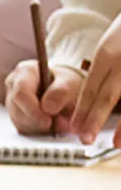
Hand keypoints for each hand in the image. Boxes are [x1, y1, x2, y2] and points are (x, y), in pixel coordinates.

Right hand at [3, 59, 82, 135]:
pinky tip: (46, 124)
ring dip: (37, 126)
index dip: (33, 109)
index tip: (49, 121)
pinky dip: (35, 129)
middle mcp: (13, 84)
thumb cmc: (68, 84)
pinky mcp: (14, 114)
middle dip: (35, 120)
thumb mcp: (70, 84)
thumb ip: (60, 92)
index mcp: (25, 71)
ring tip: (54, 122)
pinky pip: (21, 127)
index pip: (20, 92)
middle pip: (16, 108)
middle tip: (53, 124)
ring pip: (18, 120)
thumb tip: (47, 107)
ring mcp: (11, 99)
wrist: (68, 92)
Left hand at [68, 12, 120, 143]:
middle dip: (93, 119)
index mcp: (107, 54)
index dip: (84, 109)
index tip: (77, 127)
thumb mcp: (112, 45)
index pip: (91, 86)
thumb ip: (106, 69)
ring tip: (112, 144)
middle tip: (83, 138)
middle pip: (106, 95)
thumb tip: (95, 95)